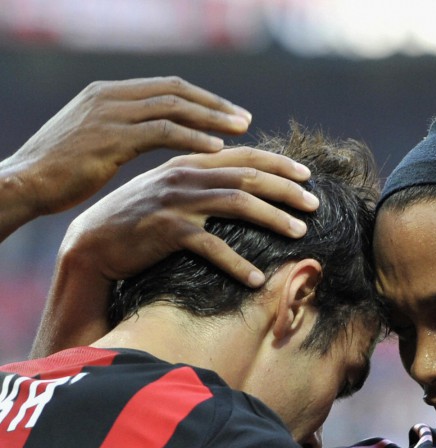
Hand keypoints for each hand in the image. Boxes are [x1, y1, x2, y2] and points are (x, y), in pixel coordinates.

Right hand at [2, 76, 251, 218]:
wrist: (26, 182)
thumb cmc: (60, 171)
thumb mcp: (94, 141)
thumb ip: (123, 130)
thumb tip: (153, 136)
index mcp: (108, 93)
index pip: (166, 86)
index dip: (201, 98)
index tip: (229, 112)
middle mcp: (110, 97)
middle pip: (176, 91)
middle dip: (214, 104)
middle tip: (245, 119)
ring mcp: (110, 114)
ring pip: (174, 107)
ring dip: (211, 118)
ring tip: (242, 131)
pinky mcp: (112, 138)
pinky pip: (162, 132)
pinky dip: (193, 138)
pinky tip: (216, 149)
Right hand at [60, 146, 318, 287]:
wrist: (94, 243)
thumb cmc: (139, 221)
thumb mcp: (172, 192)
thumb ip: (203, 182)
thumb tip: (245, 186)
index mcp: (190, 163)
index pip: (244, 156)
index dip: (279, 163)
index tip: (307, 175)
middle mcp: (185, 176)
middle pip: (249, 177)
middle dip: (287, 189)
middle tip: (315, 205)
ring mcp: (176, 202)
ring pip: (238, 203)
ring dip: (274, 218)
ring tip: (300, 233)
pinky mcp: (167, 231)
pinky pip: (212, 246)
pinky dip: (237, 263)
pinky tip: (256, 279)